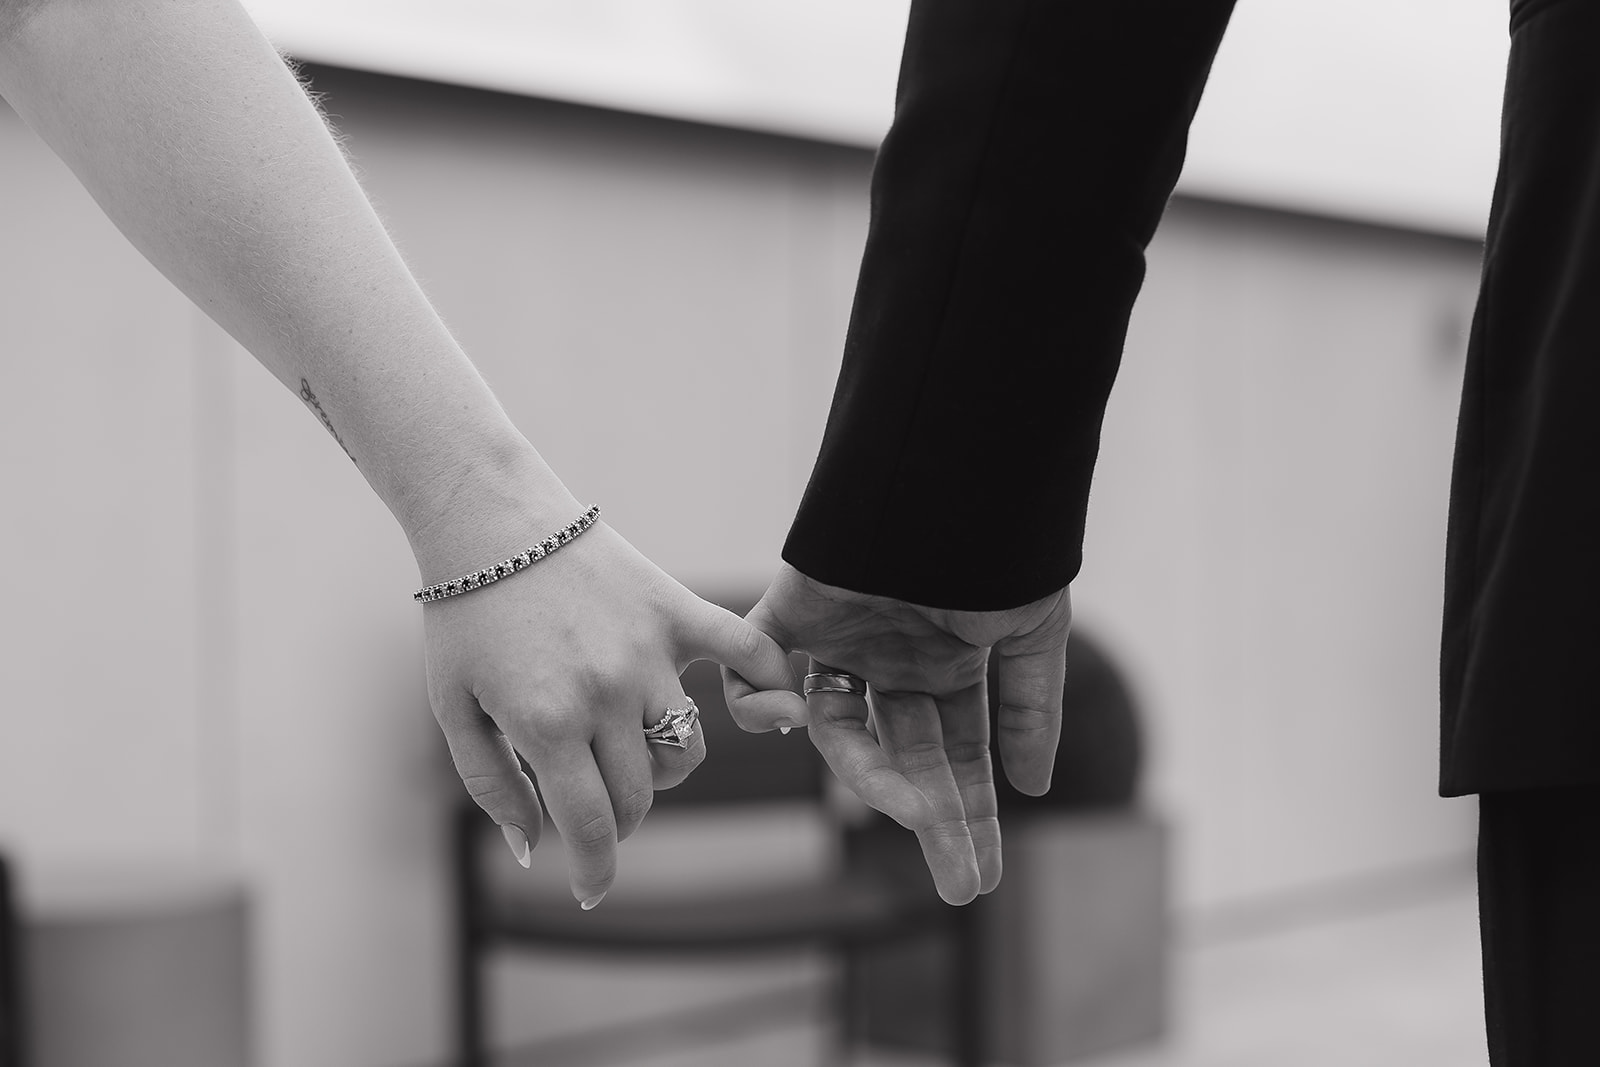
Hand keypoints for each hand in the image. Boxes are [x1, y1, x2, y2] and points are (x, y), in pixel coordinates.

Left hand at [421, 521, 806, 907]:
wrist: (494, 519)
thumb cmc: (466, 615)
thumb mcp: (453, 708)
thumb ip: (492, 784)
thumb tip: (534, 848)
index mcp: (547, 721)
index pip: (593, 825)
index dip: (595, 870)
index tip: (591, 889)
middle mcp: (607, 693)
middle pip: (641, 795)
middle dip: (617, 817)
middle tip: (593, 803)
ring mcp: (649, 652)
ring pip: (685, 749)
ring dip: (663, 771)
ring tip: (630, 754)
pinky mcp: (677, 611)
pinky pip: (745, 654)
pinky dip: (767, 684)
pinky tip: (766, 710)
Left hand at [724, 563, 1069, 904]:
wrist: (947, 465)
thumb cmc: (996, 543)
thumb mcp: (1033, 630)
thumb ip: (1031, 708)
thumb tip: (1033, 787)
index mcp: (948, 664)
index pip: (957, 756)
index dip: (971, 816)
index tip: (983, 876)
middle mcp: (893, 661)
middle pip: (908, 758)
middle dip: (936, 821)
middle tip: (961, 886)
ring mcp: (842, 640)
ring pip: (841, 731)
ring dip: (869, 776)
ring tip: (908, 809)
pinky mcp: (791, 606)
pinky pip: (758, 663)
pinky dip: (759, 699)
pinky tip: (792, 721)